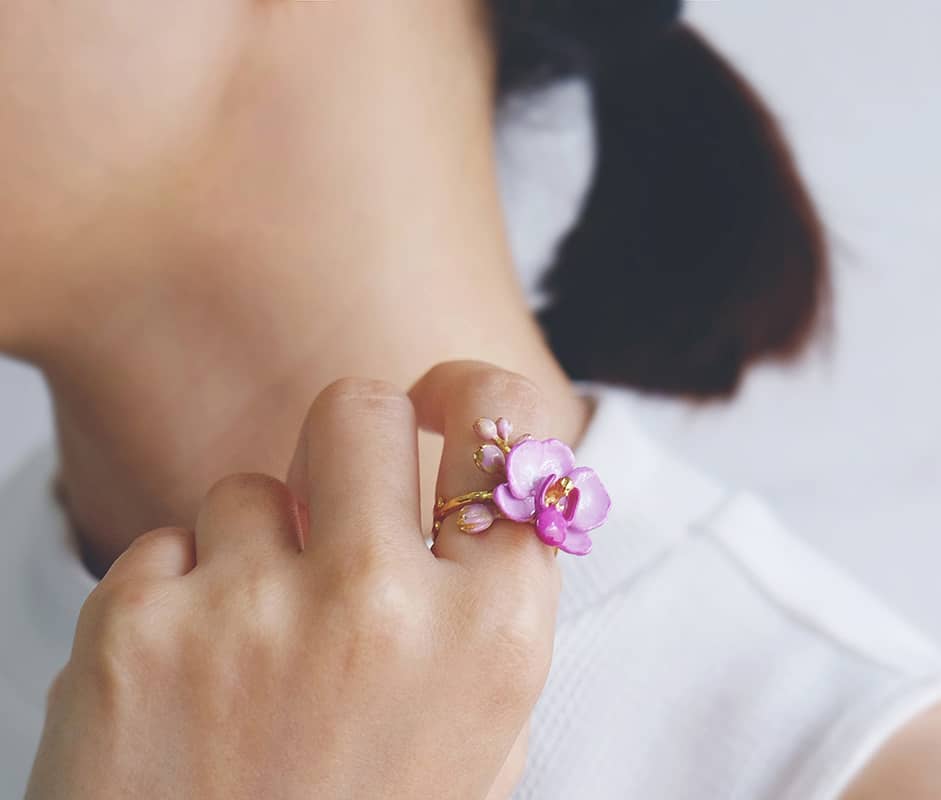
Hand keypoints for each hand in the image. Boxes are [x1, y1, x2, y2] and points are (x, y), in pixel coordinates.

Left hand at [27, 364, 562, 799]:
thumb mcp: (480, 737)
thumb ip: (496, 613)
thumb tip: (497, 494)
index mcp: (493, 634)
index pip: (509, 431)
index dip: (477, 400)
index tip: (448, 401)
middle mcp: (382, 605)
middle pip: (360, 407)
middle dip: (349, 446)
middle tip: (338, 502)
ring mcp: (254, 611)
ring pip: (248, 488)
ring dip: (254, 552)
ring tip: (254, 656)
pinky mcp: (137, 630)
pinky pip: (161, 548)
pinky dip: (174, 603)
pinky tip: (186, 690)